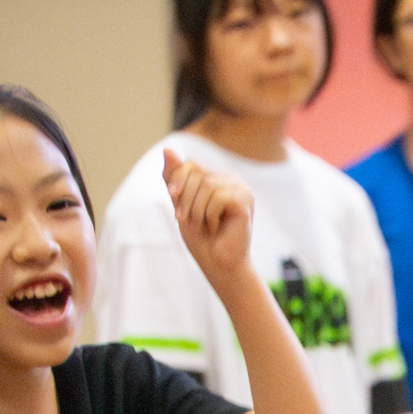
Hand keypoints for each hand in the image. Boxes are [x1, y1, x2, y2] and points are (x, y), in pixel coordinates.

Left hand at [163, 149, 255, 291]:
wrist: (218, 265)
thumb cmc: (202, 238)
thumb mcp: (181, 203)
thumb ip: (175, 178)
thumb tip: (167, 148)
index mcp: (218, 178)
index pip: (192, 164)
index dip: (178, 180)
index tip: (174, 202)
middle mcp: (232, 180)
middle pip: (198, 173)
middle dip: (185, 197)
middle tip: (187, 219)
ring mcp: (241, 190)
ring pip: (207, 185)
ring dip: (196, 209)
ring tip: (202, 225)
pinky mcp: (245, 202)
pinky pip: (218, 197)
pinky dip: (209, 215)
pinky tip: (216, 227)